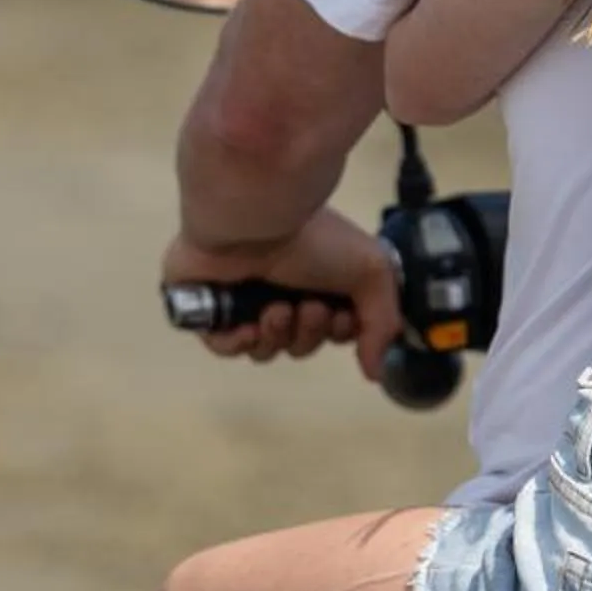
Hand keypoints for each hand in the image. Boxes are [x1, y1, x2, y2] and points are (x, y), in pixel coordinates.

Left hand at [161, 206, 401, 375]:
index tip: (343, 318)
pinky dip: (239, 343)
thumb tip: (378, 372)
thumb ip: (382, 323)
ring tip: (276, 310)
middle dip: (309, 333)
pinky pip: (224, 346)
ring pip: (265, 349)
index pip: (333, 328)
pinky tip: (248, 327)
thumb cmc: (315, 238)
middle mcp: (284, 288)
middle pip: (302, 343)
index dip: (340, 333)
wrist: (254, 218)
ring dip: (277, 336)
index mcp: (319, 277)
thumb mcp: (371, 271)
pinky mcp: (209, 307)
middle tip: (308, 307)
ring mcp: (243, 299)